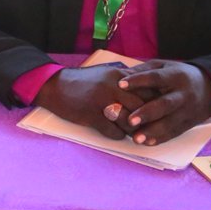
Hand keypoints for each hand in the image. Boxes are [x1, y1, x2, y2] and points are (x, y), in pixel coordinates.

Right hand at [33, 65, 149, 139]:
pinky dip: (117, 135)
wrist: (53, 86)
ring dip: (133, 130)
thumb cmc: (82, 81)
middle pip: (143, 108)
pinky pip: (114, 132)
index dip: (155, 103)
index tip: (157, 111)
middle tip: (147, 126)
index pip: (149, 90)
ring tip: (132, 132)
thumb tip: (149, 88)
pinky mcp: (91, 116)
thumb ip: (126, 80)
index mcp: (119, 76)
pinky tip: (114, 132)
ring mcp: (102, 102)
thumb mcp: (106, 73)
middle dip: (147, 120)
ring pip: (130, 122)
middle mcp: (113, 87)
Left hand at [116, 60, 210, 145]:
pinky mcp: (189, 123)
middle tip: (130, 120)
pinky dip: (161, 138)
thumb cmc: (177, 75)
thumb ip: (144, 70)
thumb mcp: (164, 66)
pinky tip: (147, 142)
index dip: (138, 81)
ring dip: (153, 131)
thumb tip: (120, 76)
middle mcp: (183, 94)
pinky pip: (175, 132)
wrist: (209, 87)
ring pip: (171, 122)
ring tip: (136, 138)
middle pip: (165, 104)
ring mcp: (188, 110)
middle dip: (147, 113)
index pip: (156, 77)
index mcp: (175, 76)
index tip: (120, 85)